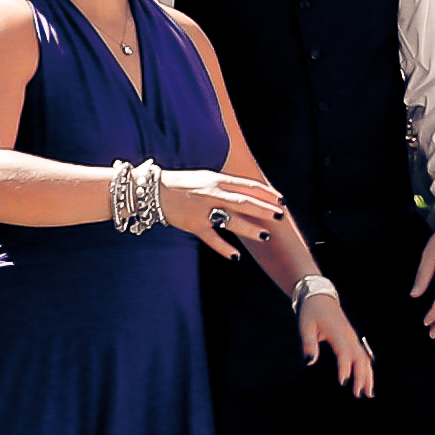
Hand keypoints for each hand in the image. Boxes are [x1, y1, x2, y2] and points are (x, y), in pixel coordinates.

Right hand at [158, 163, 290, 257]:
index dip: (266, 193)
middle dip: (263, 209)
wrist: (154, 191)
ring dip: (249, 229)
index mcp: (217, 180)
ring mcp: (202, 211)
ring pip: (230, 220)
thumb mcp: (208, 177)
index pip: (247, 186)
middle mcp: (212, 194)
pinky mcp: (193, 226)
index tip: (281, 200)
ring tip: (266, 236)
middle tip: (280, 216)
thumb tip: (252, 193)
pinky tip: (236, 257)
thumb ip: (229, 185)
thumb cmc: (185, 183)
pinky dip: (223, 248)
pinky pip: (211, 238)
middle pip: (243, 202)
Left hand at [291, 272, 379, 402]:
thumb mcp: (305, 326)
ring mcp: (353, 338)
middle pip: (360, 359)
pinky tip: (367, 381)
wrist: (320, 297)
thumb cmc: (312, 312)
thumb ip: (308, 344)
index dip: (345, 368)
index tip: (343, 383)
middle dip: (362, 377)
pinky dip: (367, 369)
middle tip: (359, 394)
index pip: (344, 353)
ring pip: (365, 359)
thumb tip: (308, 363)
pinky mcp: (352, 340)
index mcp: (338, 333)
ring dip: (368, 376)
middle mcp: (349, 336)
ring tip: (368, 393)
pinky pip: (363, 356)